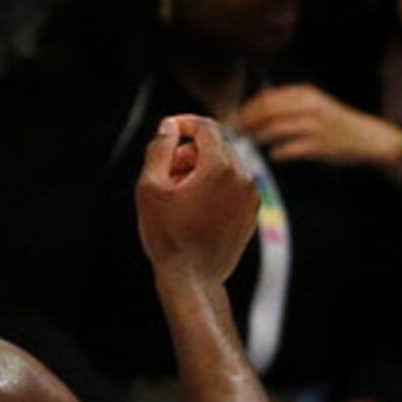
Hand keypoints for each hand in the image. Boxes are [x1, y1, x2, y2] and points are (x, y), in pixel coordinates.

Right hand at [135, 115, 258, 285]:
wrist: (193, 278)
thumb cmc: (168, 235)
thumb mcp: (150, 188)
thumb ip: (159, 150)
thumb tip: (169, 126)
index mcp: (219, 167)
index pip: (206, 127)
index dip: (184, 123)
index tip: (167, 131)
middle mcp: (242, 178)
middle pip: (215, 146)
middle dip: (189, 153)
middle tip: (165, 175)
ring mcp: (251, 197)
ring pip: (225, 167)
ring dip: (201, 171)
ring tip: (178, 197)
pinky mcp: (252, 213)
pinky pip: (233, 187)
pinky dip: (214, 189)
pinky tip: (193, 211)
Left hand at [237, 84, 401, 172]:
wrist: (368, 138)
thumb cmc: (335, 123)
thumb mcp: (314, 104)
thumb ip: (286, 104)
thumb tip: (250, 112)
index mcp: (305, 94)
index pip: (266, 98)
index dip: (245, 109)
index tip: (232, 119)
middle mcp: (308, 107)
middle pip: (265, 113)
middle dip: (245, 123)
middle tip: (234, 133)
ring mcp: (313, 127)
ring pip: (273, 131)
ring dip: (256, 139)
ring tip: (249, 144)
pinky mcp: (317, 147)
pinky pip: (286, 150)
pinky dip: (276, 153)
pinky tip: (273, 155)